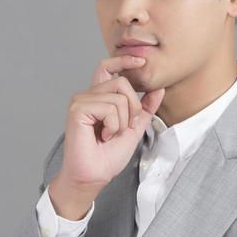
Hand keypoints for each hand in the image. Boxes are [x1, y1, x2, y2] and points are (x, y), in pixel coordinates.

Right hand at [49, 56, 165, 213]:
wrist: (94, 176)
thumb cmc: (107, 157)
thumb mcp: (134, 129)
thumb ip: (144, 109)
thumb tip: (158, 88)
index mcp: (99, 97)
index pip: (108, 67)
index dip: (124, 60)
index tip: (141, 61)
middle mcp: (88, 95)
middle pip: (122, 82)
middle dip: (132, 108)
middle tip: (122, 128)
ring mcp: (81, 101)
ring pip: (119, 97)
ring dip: (122, 122)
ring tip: (109, 135)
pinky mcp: (77, 109)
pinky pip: (109, 107)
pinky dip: (113, 124)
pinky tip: (102, 135)